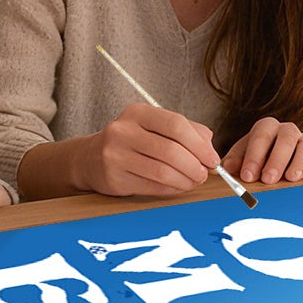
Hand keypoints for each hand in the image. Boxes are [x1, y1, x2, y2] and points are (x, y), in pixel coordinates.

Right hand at [77, 103, 219, 197]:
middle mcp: (123, 131)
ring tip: (193, 182)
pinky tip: (178, 187)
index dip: (199, 144)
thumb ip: (187, 132)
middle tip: (204, 174)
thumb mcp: (155, 126)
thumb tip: (211, 150)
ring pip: (162, 172)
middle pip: (171, 150)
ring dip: (185, 180)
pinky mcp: (114, 178)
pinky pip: (152, 187)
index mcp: (138, 112)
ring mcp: (115, 155)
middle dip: (194, 165)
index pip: (176, 124)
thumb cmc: (132, 141)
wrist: (90, 158)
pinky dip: (171, 189)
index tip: (212, 159)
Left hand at [223, 119, 302, 184]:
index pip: (261, 136)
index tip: (248, 175)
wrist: (280, 162)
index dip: (254, 155)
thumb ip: (235, 162)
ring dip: (299, 161)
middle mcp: (287, 130)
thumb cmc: (259, 161)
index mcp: (266, 128)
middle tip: (269, 179)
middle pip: (286, 138)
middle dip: (276, 159)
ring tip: (292, 178)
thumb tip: (227, 168)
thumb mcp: (243, 159)